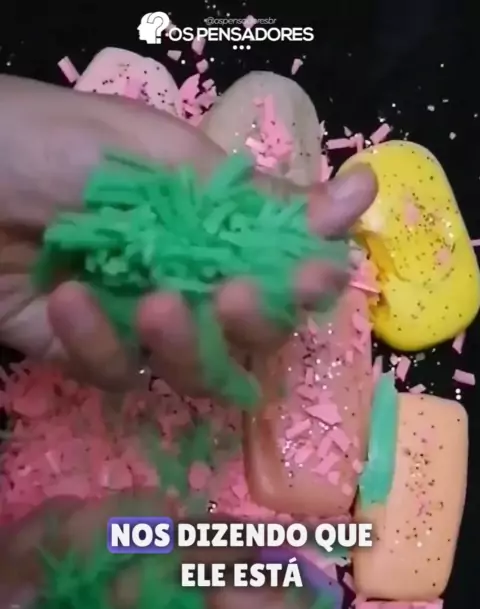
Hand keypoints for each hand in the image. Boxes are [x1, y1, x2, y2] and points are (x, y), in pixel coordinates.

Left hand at [0, 75, 376, 394]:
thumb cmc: (49, 144)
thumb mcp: (158, 157)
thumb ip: (249, 198)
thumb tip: (356, 198)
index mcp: (211, 224)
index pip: (283, 267)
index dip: (307, 280)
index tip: (318, 278)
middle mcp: (188, 278)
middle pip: (253, 333)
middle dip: (254, 322)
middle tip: (234, 298)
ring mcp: (140, 322)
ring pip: (197, 369)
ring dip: (184, 344)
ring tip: (151, 304)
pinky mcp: (92, 355)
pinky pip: (121, 374)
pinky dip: (99, 345)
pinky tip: (67, 300)